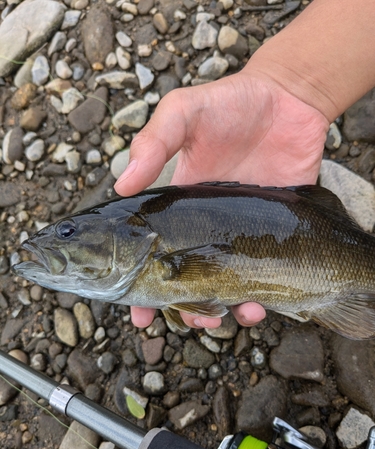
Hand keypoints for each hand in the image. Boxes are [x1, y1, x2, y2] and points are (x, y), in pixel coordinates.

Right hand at [114, 69, 328, 329]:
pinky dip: (262, 299)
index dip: (142, 287)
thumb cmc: (231, 103)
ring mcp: (243, 235)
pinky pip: (268, 276)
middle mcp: (208, 228)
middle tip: (187, 319)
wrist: (289, 101)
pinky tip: (259, 306)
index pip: (154, 253)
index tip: (136, 314)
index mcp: (180, 206)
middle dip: (184, 308)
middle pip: (189, 280)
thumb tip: (121, 184)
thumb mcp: (184, 113)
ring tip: (220, 318)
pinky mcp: (278, 235)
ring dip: (221, 311)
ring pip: (227, 287)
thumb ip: (154, 142)